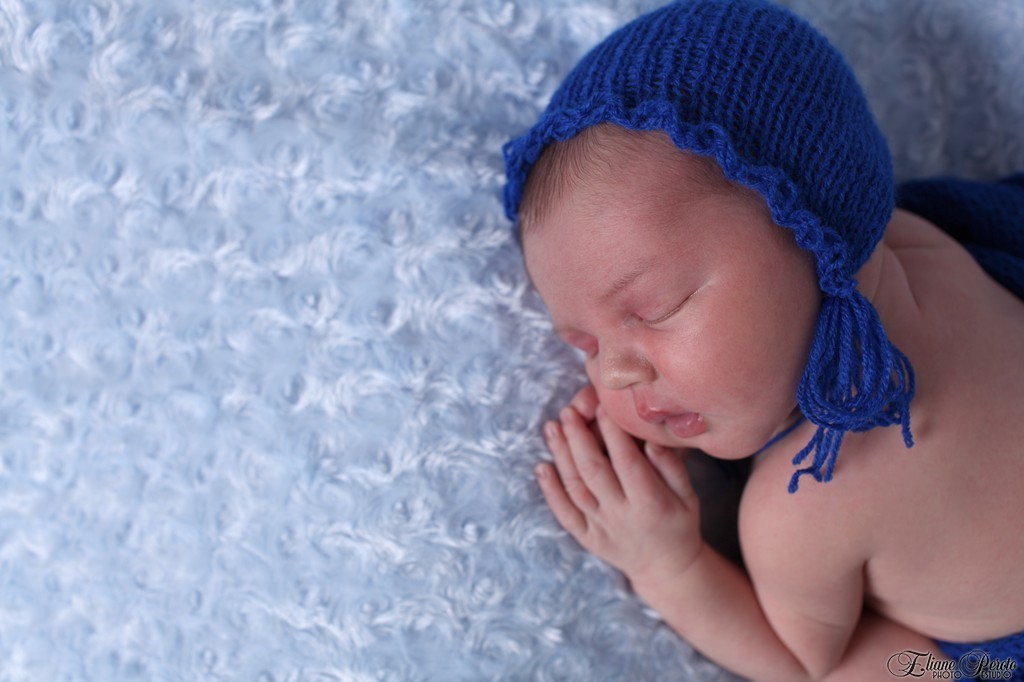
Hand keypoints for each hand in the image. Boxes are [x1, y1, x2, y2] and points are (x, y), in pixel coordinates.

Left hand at [536, 398, 704, 585]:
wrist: (665, 569)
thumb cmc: (678, 523)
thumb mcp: (688, 496)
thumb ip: (672, 467)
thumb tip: (651, 440)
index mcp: (650, 502)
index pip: (627, 461)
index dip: (613, 432)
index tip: (602, 406)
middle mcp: (621, 515)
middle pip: (594, 471)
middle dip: (578, 437)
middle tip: (568, 411)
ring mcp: (601, 527)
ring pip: (575, 488)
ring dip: (560, 456)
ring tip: (551, 428)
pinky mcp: (586, 538)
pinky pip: (564, 513)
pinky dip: (550, 491)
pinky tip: (542, 467)